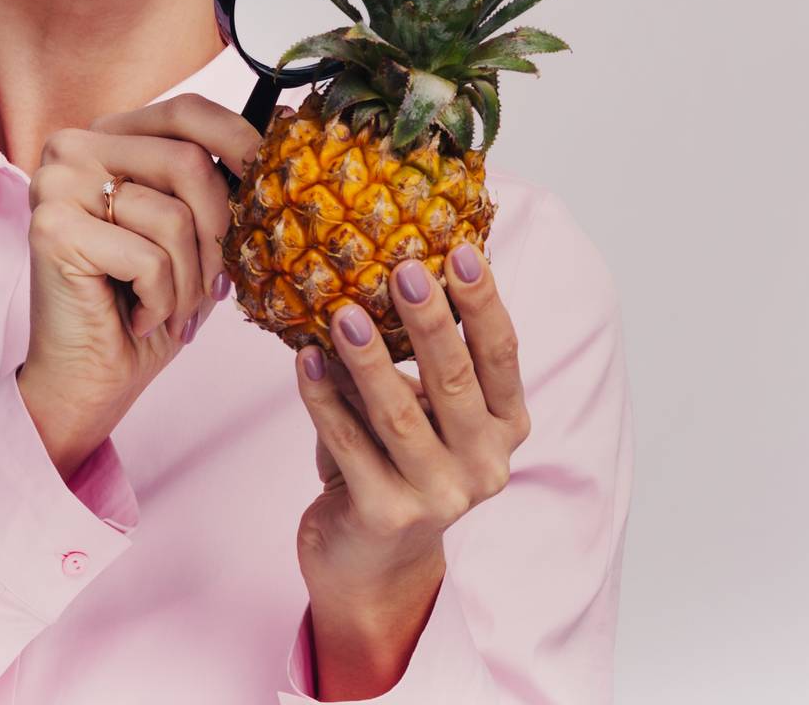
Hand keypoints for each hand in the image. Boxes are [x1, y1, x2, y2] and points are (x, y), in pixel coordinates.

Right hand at [17, 92, 261, 479]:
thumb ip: (212, 187)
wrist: (86, 380)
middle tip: (220, 284)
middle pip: (187, 161)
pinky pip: (148, 257)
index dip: (239, 139)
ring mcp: (57, 184)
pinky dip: (162, 301)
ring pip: (173, 216)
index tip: (272, 180)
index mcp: (107, 138)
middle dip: (219, 234)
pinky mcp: (52, 229)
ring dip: (190, 282)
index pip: (186, 111)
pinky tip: (139, 320)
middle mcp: (73, 148)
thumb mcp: (188, 235)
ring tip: (174, 313)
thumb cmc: (143, 305)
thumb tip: (276, 150)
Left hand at [292, 243, 531, 602]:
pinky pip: (349, 444)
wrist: (371, 557)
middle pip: (456, 382)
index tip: (462, 251)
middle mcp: (484, 465)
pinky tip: (303, 360)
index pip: (503, 356)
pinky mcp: (387, 516)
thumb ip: (419, 353)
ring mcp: (439, 497)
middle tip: (404, 270)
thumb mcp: (426, 406)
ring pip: (399, 416)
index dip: (484, 303)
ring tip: (342, 312)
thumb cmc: (399, 457)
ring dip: (368, 360)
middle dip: (430, 323)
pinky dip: (323, 399)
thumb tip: (383, 263)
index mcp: (504, 427)